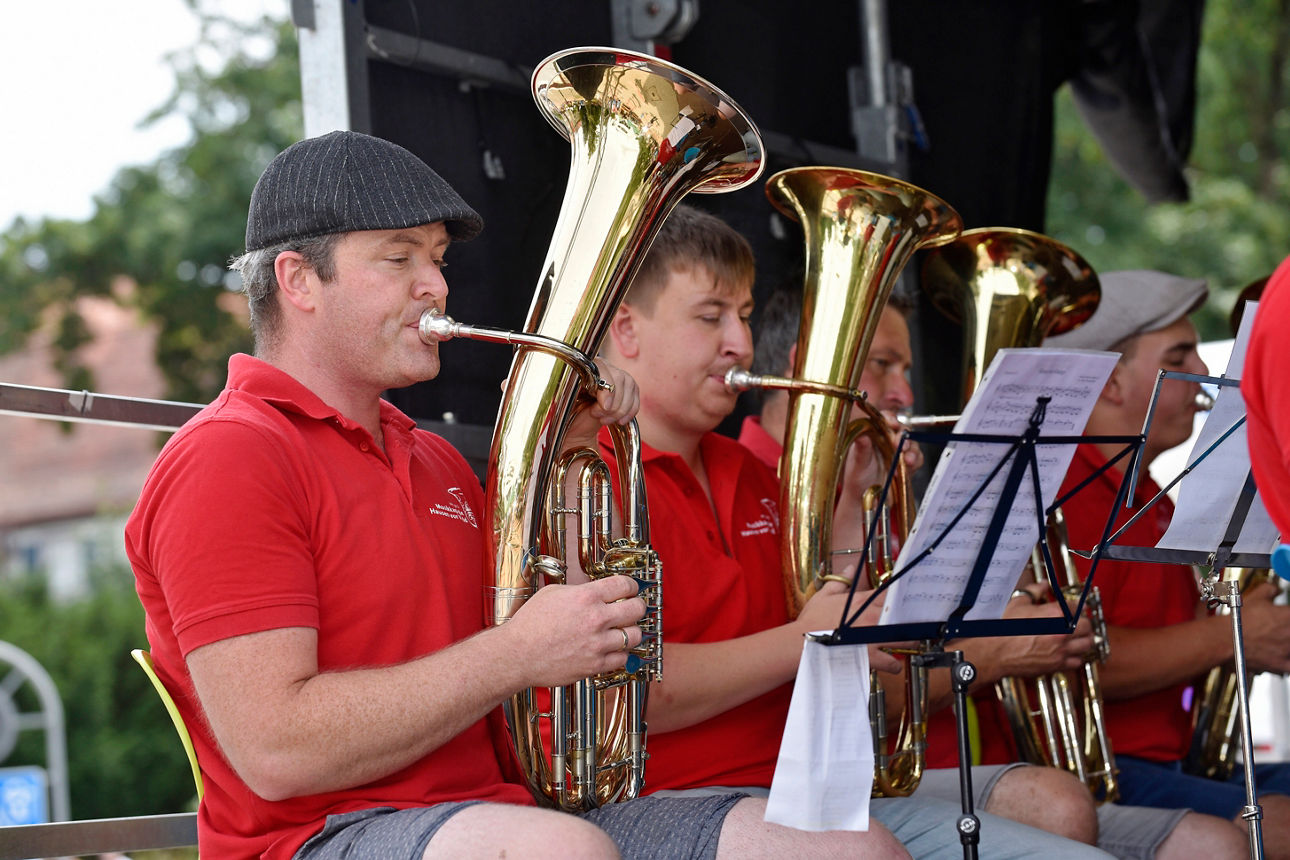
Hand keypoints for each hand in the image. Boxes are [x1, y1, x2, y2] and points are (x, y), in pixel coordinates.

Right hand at [506, 575, 646, 686]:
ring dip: (631, 631)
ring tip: (623, 630)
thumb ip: (580, 591)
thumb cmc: (530, 624)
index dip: (631, 585)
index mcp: (586, 596)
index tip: (631, 589)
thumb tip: (597, 591)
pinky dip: (621, 653)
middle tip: (633, 608)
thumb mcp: (553, 593)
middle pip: (637, 608)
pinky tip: (612, 649)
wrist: (517, 654)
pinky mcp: (595, 664)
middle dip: (637, 606)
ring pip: (634, 635)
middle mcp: (596, 619)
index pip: (625, 584)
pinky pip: (622, 658)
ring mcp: (597, 643)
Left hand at [562, 360, 639, 450]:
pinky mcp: (627, 389)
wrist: (575, 425)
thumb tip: (604, 402)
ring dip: (621, 410)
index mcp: (584, 366)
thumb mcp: (567, 403)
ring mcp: (617, 376)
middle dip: (615, 403)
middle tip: (601, 416)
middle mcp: (603, 367)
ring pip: (631, 387)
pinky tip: (619, 420)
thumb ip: (579, 396)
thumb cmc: (567, 413)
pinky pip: (636, 398)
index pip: (603, 369)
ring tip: (606, 419)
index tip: (605, 407)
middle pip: (621, 378)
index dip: (608, 389)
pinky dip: (630, 412)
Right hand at [798, 577, 905, 673]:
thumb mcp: (824, 595)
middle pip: (904, 615)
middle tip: (914, 624)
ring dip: (910, 641)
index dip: (901, 598)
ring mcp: (873, 637)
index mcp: (862, 601)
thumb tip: (848, 569)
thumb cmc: (811, 620)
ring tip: (910, 644)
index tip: (906, 600)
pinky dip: (895, 665)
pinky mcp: (870, 655)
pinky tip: (893, 665)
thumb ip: (840, 581)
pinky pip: (892, 662)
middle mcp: (872, 617)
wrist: (802, 642)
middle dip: (911, 619)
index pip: (891, 595)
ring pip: (905, 639)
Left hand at [838, 413, 921, 504]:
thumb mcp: (857, 462)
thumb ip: (861, 449)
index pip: (885, 419)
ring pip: (912, 444)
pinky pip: (917, 459)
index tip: (892, 423)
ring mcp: (900, 452)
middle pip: (902, 430)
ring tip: (906, 459)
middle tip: (900, 445)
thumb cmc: (857, 475)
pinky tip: (908, 466)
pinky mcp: (908, 464)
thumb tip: (862, 436)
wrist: (864, 496)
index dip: (890, 419)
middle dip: (903, 436)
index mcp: (875, 433)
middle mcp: (889, 440)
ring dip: (911, 450)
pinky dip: (915, 461)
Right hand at [993, 594, 1093, 676]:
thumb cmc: (1004, 629)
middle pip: (1087, 626)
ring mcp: (1061, 649)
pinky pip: (1077, 661)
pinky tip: (1070, 652)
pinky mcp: (1057, 664)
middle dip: (1084, 622)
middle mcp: (1062, 632)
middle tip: (1078, 621)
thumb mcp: (1018, 603)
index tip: (1074, 607)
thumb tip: (1042, 585)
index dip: (1075, 605)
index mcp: (1055, 614)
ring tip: (1078, 637)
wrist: (996, 652)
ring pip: (1087, 644)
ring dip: (1084, 639)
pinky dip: (1077, 656)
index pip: (1077, 606)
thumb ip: (1033, 591)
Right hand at [1238, 582, 1289, 674]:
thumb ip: (1269, 590)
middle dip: (1286, 629)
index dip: (1288, 614)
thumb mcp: (1255, 597)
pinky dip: (1286, 661)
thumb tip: (1274, 589)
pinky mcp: (1282, 664)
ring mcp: (1288, 650)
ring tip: (1279, 641)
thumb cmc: (1239, 620)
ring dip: (1287, 644)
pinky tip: (1282, 657)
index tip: (1285, 615)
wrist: (1224, 639)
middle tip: (1279, 628)